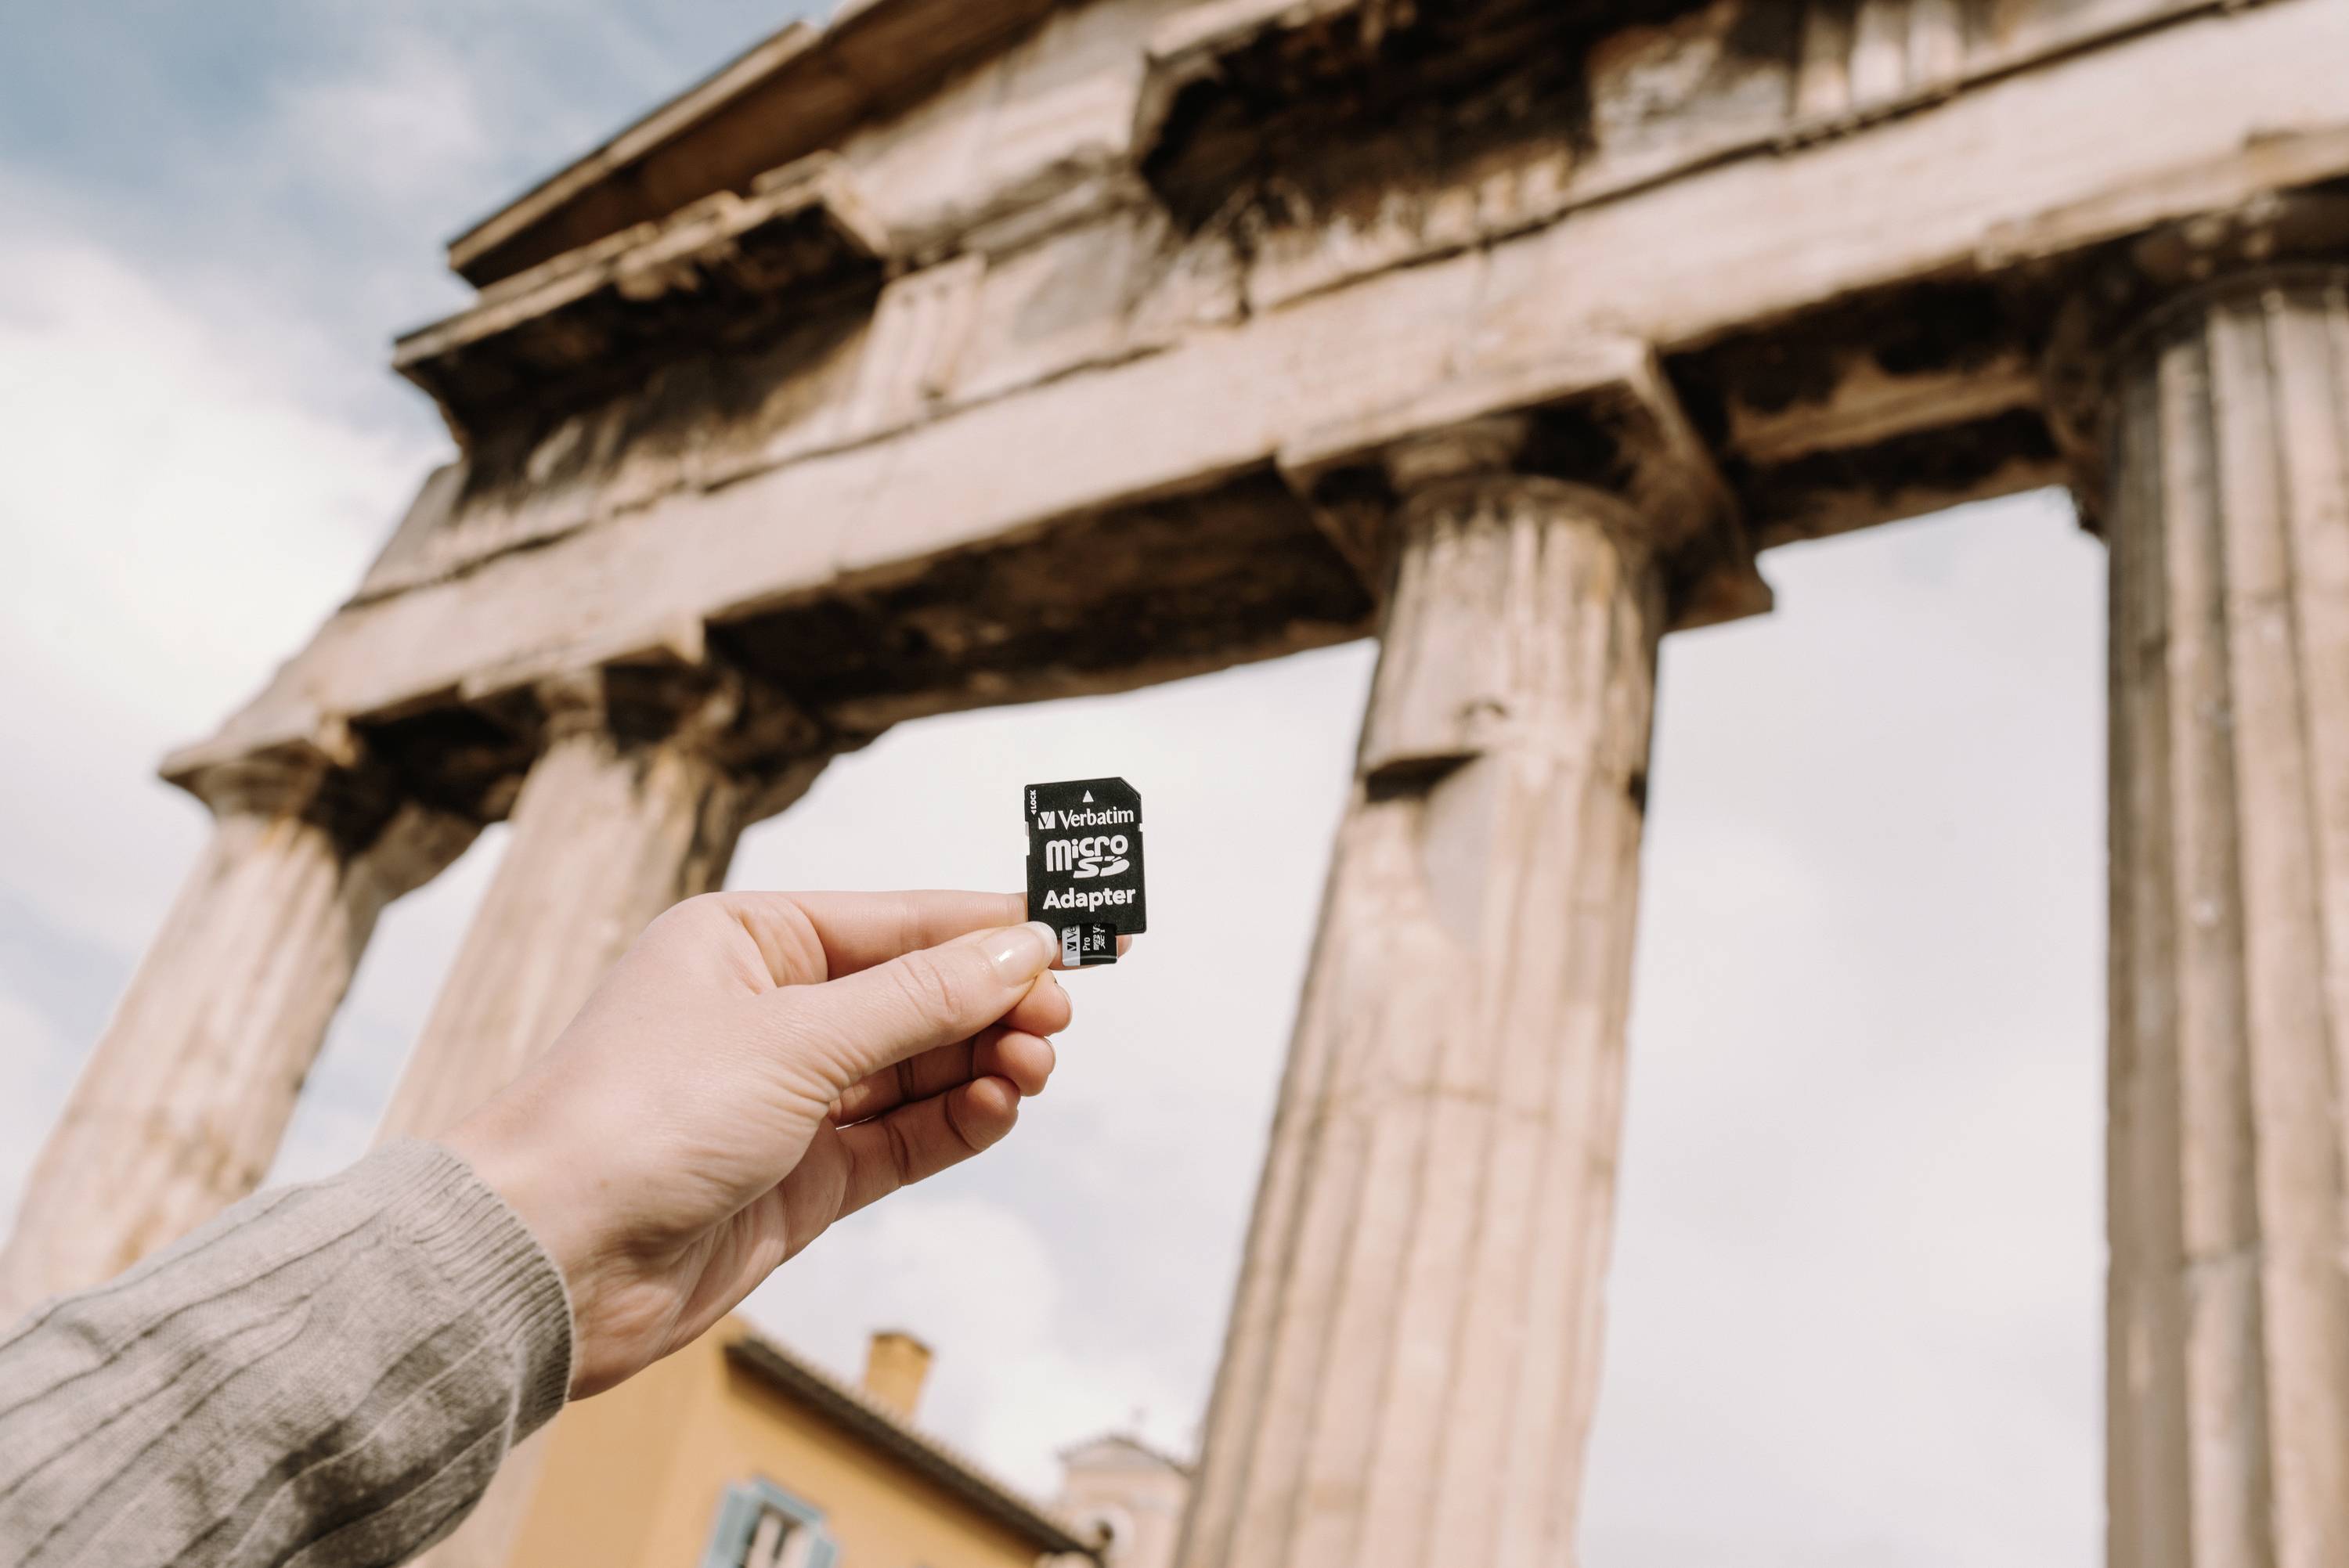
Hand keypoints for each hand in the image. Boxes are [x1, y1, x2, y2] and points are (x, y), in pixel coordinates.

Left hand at [443, 891, 1079, 1397]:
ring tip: (1033, 1067)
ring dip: (984, 1063)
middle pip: (919, 994)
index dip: (999, 927)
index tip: (1090, 930)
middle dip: (995, 1002)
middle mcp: (768, 1011)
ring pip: (918, 1067)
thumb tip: (1022, 947)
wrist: (549, 1259)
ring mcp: (785, 1098)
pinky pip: (903, 1136)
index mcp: (747, 940)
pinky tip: (998, 1107)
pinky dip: (957, 1121)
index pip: (902, 921)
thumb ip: (922, 997)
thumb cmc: (637, 1117)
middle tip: (1060, 1017)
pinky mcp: (799, 1177)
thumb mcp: (796, 1037)